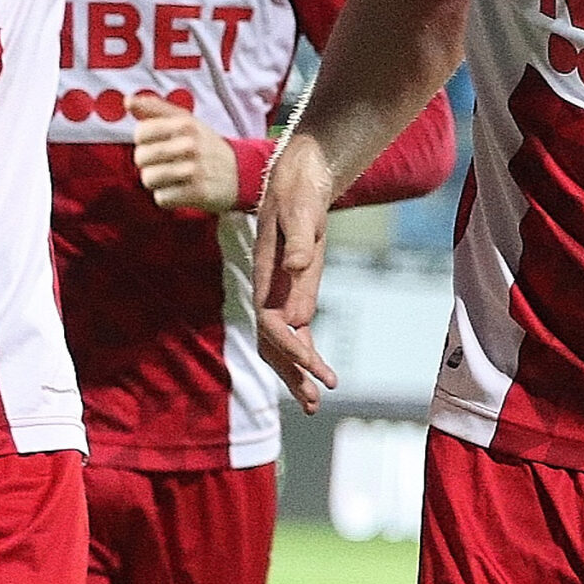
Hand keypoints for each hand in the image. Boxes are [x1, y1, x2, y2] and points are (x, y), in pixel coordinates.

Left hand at [130, 97, 241, 211]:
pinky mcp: (197, 193)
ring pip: (148, 179)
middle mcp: (189, 144)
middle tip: (168, 164)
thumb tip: (128, 101)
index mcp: (184, 123)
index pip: (141, 132)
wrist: (242, 173)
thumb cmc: (206, 146)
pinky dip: (169, 198)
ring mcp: (194, 170)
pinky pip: (162, 198)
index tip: (159, 144)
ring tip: (174, 178)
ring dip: (158, 182)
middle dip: (149, 164)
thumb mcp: (186, 121)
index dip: (145, 141)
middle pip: (141, 158)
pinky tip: (182, 191)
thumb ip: (155, 109)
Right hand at [251, 135, 340, 407]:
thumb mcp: (302, 212)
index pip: (272, 323)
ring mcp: (281, 293)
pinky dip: (305, 353)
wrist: (298, 180)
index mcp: (266, 275)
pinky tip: (317, 371)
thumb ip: (301, 241)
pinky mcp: (294, 291)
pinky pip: (295, 330)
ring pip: (281, 343)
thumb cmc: (299, 194)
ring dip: (295, 373)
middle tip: (314, 403)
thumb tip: (298, 268)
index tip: (316, 369)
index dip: (292, 349)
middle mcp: (269, 290)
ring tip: (314, 403)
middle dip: (292, 374)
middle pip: (272, 342)